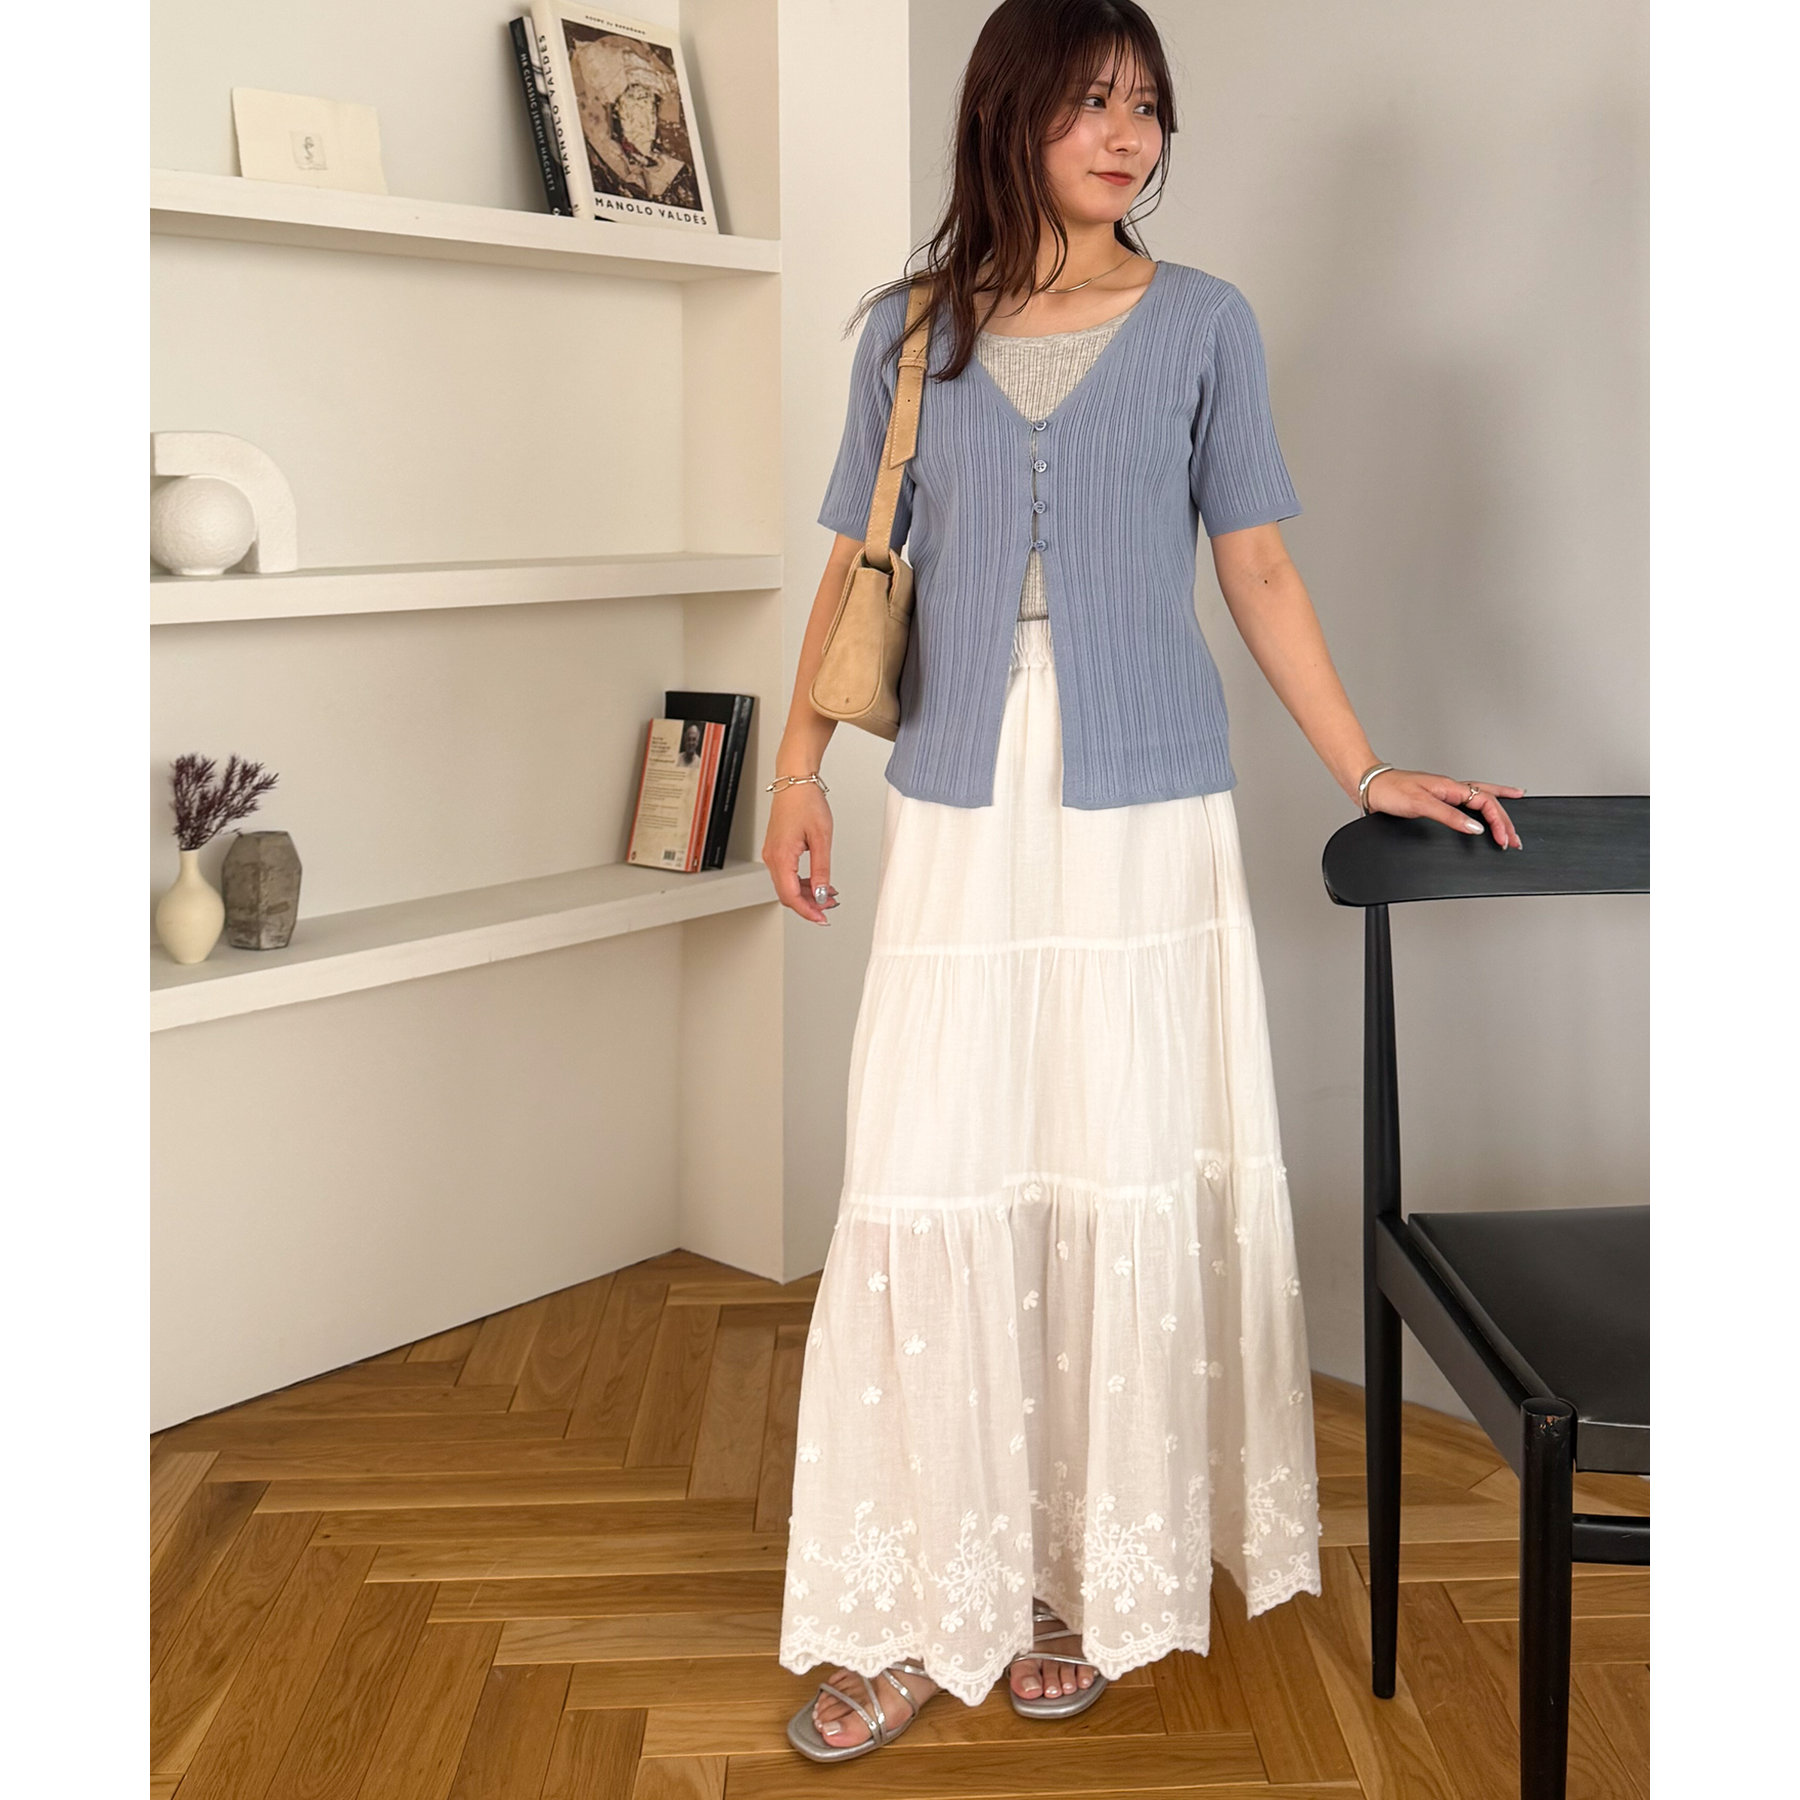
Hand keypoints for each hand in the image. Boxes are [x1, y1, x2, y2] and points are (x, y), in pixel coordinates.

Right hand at [761, 783, 840, 922]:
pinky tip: (818, 882)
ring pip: (787, 886)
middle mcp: (772, 857)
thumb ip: (821, 869)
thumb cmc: (806, 802)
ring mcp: (773, 854)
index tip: (822, 918)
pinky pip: (787, 875)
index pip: (791, 896)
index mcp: (781, 857)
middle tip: (830, 908)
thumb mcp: (821, 838)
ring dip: (807, 894)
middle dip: (809, 905)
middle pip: (787, 895)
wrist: (795, 781)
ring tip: (828, 895)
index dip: (808, 911)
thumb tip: (822, 893)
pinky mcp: (777, 849)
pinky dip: (802, 883)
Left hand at [1364, 769, 1525, 847]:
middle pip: (1489, 801)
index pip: (1486, 803)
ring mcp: (1444, 793)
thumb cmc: (1390, 791)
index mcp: (1451, 787)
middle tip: (1516, 838)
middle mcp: (1451, 789)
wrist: (1369, 786)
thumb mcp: (1420, 805)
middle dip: (1506, 820)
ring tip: (1514, 817)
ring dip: (1499, 809)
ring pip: (1481, 798)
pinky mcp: (1436, 800)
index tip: (1504, 840)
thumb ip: (1449, 816)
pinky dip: (1480, 807)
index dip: (1499, 822)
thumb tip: (1474, 828)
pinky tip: (1482, 811)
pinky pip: (1467, 802)